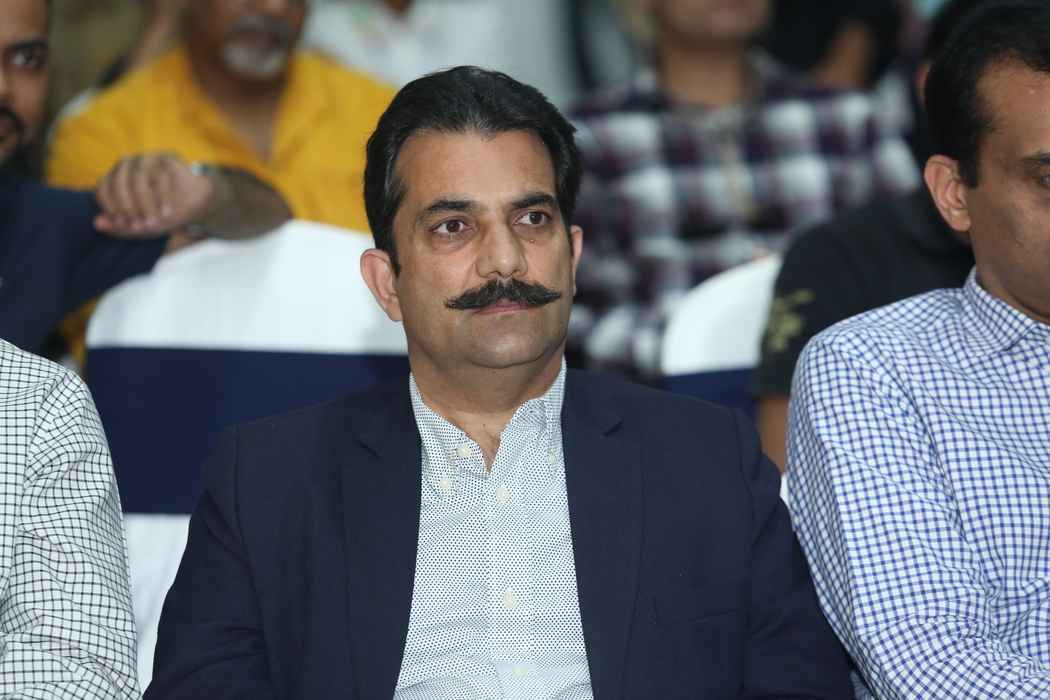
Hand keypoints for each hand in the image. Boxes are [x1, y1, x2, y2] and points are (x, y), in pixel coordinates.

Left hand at [94, 153, 214, 237]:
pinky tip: (166, 212)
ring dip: (144, 204)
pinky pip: (159, 177)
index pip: (103, 189)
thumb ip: (119, 226)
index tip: (125, 225)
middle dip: (128, 208)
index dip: (111, 209)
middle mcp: (127, 165)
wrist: (196, 203)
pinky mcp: (166, 160)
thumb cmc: (162, 214)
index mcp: (115, 178)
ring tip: (154, 222)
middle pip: (118, 183)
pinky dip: (161, 198)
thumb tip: (96, 224)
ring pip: (137, 179)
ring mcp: (146, 159)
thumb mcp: (141, 225)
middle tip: (140, 226)